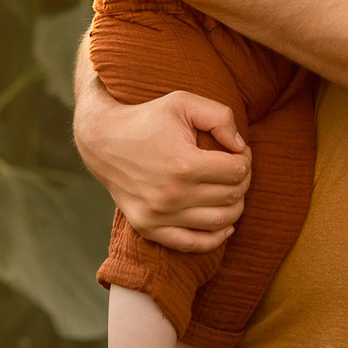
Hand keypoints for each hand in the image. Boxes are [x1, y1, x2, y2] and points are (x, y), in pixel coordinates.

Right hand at [73, 81, 249, 253]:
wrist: (102, 141)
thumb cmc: (147, 119)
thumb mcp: (183, 102)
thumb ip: (220, 117)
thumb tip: (241, 147)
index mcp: (184, 164)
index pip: (237, 172)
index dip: (244, 159)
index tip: (237, 152)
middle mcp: (172, 195)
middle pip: (232, 197)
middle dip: (241, 181)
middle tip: (234, 168)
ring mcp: (159, 215)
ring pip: (220, 222)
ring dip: (234, 206)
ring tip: (228, 189)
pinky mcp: (148, 228)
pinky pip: (193, 244)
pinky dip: (215, 238)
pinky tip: (225, 225)